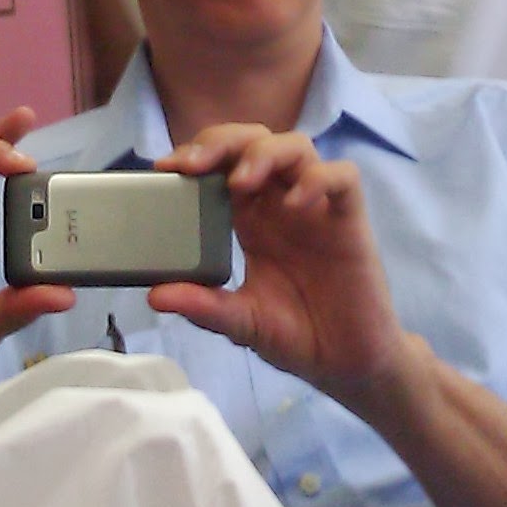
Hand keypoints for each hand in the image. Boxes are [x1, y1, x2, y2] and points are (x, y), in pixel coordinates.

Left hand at [149, 125, 410, 400]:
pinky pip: (342, 177)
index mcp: (251, 219)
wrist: (346, 365)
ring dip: (264, 153)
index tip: (166, 167)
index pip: (223, 164)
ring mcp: (317, 208)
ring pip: (296, 147)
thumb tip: (155, 296)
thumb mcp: (241, 323)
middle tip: (193, 164)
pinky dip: (318, 178)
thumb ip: (204, 307)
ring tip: (240, 181)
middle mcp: (281, 204)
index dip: (196, 155)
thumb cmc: (296, 336)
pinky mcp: (350, 220)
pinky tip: (294, 202)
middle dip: (222, 141)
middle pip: (254, 141)